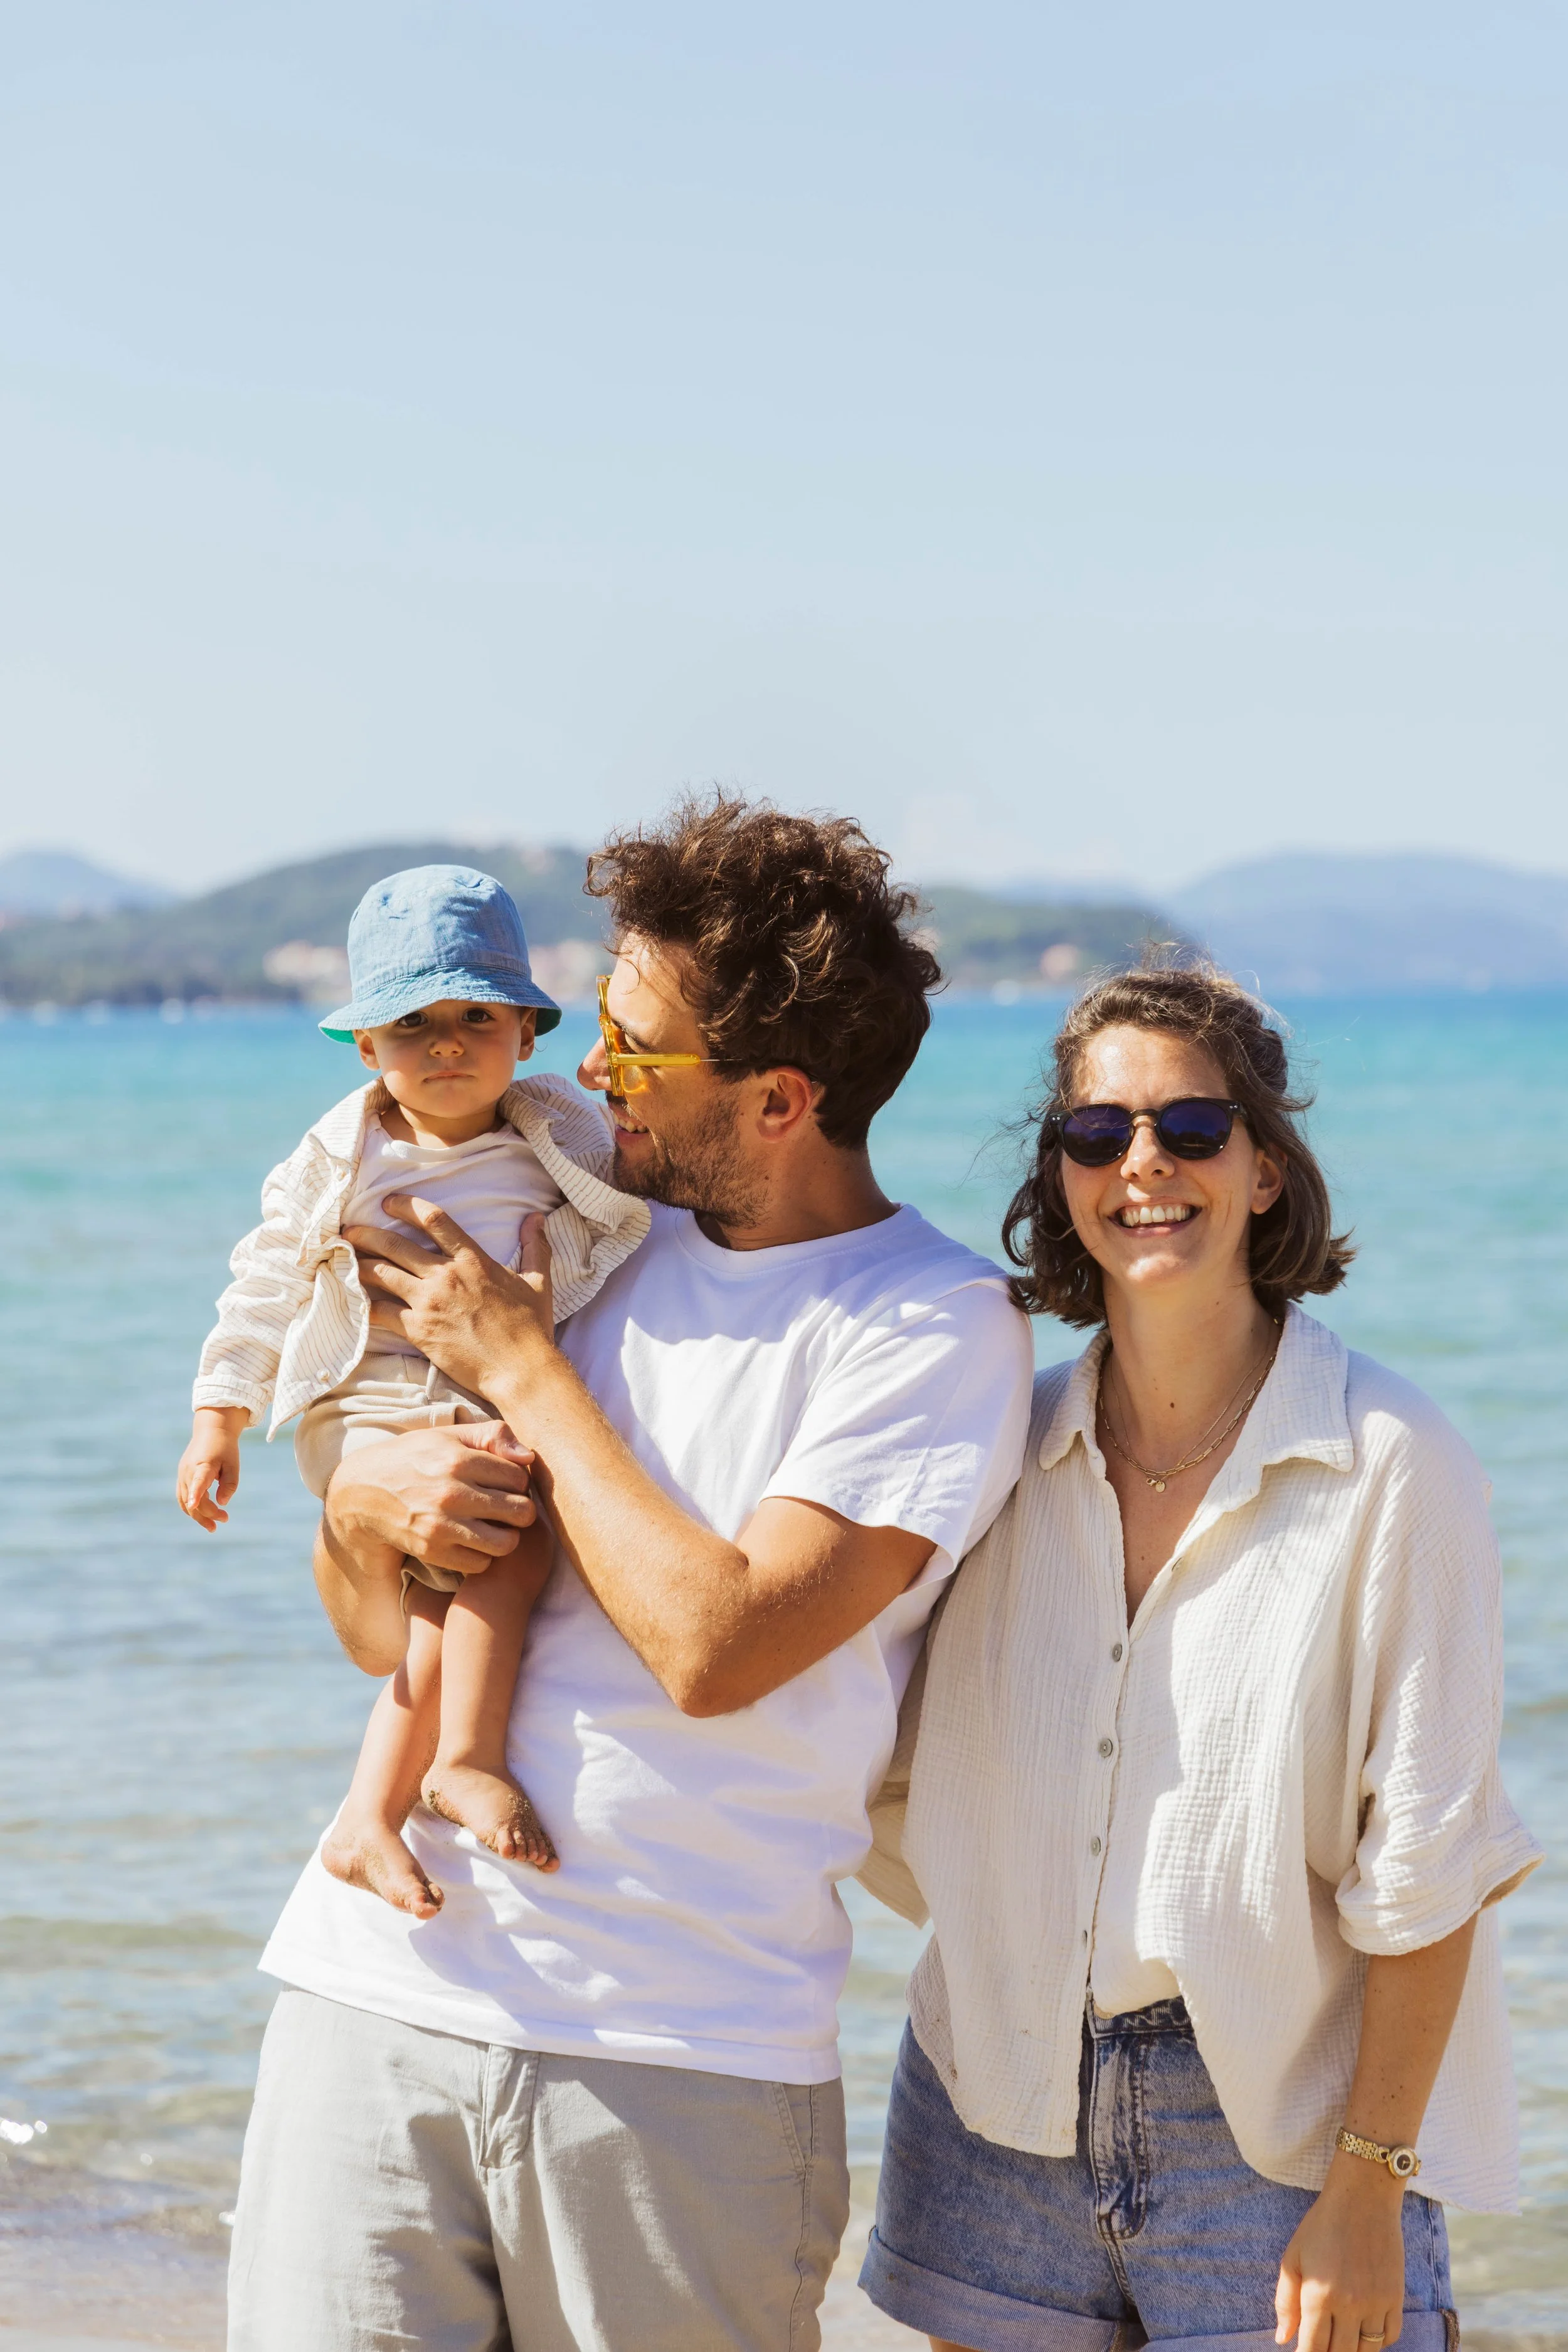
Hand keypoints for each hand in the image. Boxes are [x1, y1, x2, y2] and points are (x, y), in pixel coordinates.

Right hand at [177, 1407, 246, 1529]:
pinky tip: (203, 1515)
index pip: (198, 1482)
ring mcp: (182, 1474)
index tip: (194, 1505)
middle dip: (208, 1514)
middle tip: (225, 1519)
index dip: (196, 1494)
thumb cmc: (225, 1447)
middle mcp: (188, 1471)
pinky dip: (191, 1508)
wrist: (211, 1430)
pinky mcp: (181, 1476)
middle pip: (193, 1500)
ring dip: (198, 1515)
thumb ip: (230, 1484)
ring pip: (185, 1502)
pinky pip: (182, 1497)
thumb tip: (222, 1503)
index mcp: (203, 1465)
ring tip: (213, 1526)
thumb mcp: (233, 1464)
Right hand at [324, 1419, 538, 1582]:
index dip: (519, 1481)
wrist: (364, 1492)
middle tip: (506, 1508)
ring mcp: (441, 1525)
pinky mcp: (431, 1551)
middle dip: (520, 1510)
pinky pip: (480, 1564)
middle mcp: (452, 1494)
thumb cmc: (416, 1458)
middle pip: (521, 1512)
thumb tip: (529, 1457)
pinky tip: (472, 1541)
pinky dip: (482, 1556)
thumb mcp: (450, 1435)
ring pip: (506, 1544)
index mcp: (459, 1460)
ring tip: (494, 1527)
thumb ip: (493, 1435)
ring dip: (506, 1537)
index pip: (520, 1478)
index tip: (506, 1483)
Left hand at [348, 1202, 554, 1401]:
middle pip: (395, 1245)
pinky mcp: (418, 1331)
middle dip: (367, 1233)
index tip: (388, 1201)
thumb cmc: (531, 1328)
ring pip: (382, 1274)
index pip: (434, 1220)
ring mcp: (429, 1303)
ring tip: (343, 1258)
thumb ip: (535, 1246)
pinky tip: (353, 1300)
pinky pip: (381, 1312)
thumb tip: (536, 1218)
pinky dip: (364, 1305)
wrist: (520, 1370)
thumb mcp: (539, 1282)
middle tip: (349, 1230)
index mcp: (473, 1260)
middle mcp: (446, 1276)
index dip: (406, 1206)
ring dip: (359, 1264)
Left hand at [1276, 2159, 1405, 2350]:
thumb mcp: (1293, 2257)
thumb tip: (1282, 2339)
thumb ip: (1286, 2301)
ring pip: (1367, 2351)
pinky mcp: (1395, 2297)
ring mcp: (1375, 2303)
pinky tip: (1364, 2331)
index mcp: (1319, 2296)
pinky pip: (1390, 2336)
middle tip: (1322, 2344)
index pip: (1313, 2349)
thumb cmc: (1321, 2225)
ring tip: (1341, 2341)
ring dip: (1352, 2351)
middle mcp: (1348, 2305)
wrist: (1362, 2198)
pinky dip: (1378, 2341)